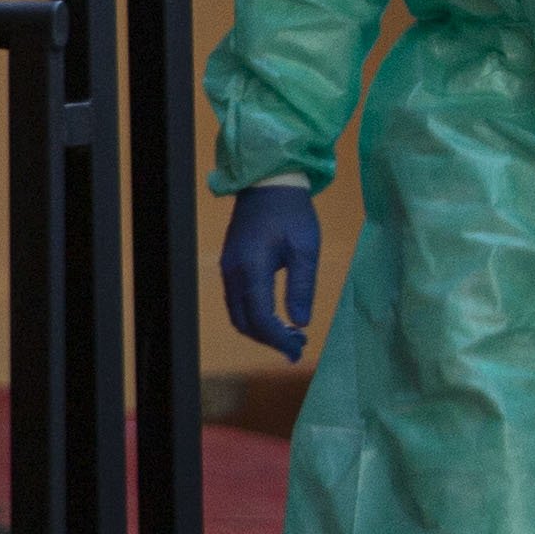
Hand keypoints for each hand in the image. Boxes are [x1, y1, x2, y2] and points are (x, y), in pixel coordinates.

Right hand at [219, 182, 322, 361]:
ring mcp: (229, 270)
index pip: (260, 318)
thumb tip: (300, 322)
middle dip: (269, 339)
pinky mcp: (231, 265)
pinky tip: (275, 318)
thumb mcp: (306, 249)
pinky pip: (237, 301)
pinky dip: (254, 316)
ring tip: (290, 336)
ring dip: (261, 330)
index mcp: (252, 269)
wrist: (269, 185)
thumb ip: (302, 286)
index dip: (277, 338)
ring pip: (238, 314)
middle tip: (298, 347)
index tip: (298, 349)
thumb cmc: (293, 213)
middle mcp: (233, 273)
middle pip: (244, 322)